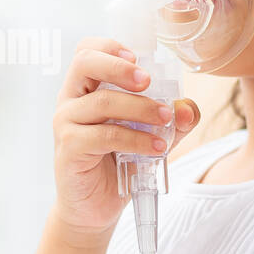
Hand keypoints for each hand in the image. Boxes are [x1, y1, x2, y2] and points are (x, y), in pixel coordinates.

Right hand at [51, 37, 199, 242]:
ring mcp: (65, 124)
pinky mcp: (69, 149)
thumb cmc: (118, 163)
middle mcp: (70, 100)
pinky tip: (156, 149)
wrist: (96, 206)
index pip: (87, 50)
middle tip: (149, 82)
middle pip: (85, 63)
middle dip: (121, 67)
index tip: (139, 59)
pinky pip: (104, 135)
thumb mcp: (149, 136)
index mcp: (85, 88)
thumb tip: (187, 107)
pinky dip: (135, 140)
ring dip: (140, 109)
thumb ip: (170, 120)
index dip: (111, 46)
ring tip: (166, 121)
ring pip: (102, 102)